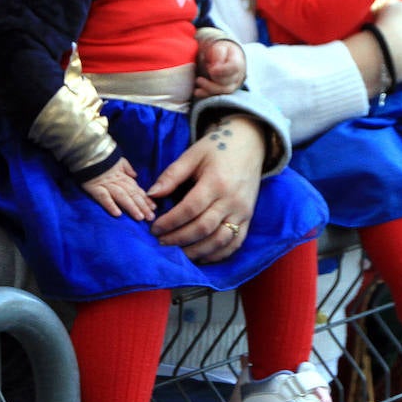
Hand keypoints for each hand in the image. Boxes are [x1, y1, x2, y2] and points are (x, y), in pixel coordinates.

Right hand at [81, 158, 155, 219]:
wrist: (86, 150)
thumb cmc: (102, 158)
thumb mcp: (117, 161)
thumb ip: (127, 169)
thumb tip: (135, 176)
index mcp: (123, 176)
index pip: (137, 190)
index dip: (146, 199)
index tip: (154, 209)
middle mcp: (117, 181)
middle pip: (132, 194)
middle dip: (142, 206)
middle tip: (151, 217)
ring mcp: (106, 184)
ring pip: (122, 196)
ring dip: (131, 207)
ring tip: (139, 217)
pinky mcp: (94, 187)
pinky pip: (103, 197)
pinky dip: (110, 205)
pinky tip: (117, 214)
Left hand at [149, 115, 264, 261]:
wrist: (250, 144)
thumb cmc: (217, 148)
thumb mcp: (192, 155)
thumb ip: (172, 175)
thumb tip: (151, 195)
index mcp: (216, 182)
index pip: (190, 209)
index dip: (170, 222)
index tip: (154, 228)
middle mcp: (232, 200)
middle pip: (203, 228)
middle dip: (179, 239)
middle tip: (161, 242)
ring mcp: (243, 211)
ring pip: (219, 240)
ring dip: (196, 251)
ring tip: (178, 253)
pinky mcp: (249, 218)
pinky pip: (235, 243)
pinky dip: (218, 254)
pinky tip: (201, 256)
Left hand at [196, 38, 245, 97]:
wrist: (225, 57)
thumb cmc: (221, 51)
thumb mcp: (220, 47)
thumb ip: (218, 54)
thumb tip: (214, 67)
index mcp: (238, 62)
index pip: (234, 67)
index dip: (222, 70)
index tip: (211, 70)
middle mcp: (238, 76)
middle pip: (228, 81)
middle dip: (214, 77)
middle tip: (205, 70)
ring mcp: (232, 85)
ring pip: (223, 90)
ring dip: (209, 88)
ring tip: (198, 80)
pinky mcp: (224, 91)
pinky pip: (217, 96)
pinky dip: (206, 94)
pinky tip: (197, 91)